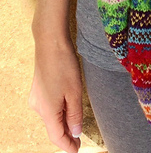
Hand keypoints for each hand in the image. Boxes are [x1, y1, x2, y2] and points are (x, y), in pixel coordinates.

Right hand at [29, 37, 82, 152]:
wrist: (50, 42)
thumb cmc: (64, 65)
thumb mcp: (75, 91)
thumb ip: (75, 114)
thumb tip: (75, 132)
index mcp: (47, 110)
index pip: (57, 137)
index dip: (67, 145)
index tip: (77, 150)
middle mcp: (38, 107)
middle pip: (52, 127)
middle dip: (66, 135)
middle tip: (79, 140)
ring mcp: (36, 98)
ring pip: (50, 117)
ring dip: (62, 122)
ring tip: (76, 123)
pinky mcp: (38, 89)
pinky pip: (48, 107)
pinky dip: (58, 111)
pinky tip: (68, 108)